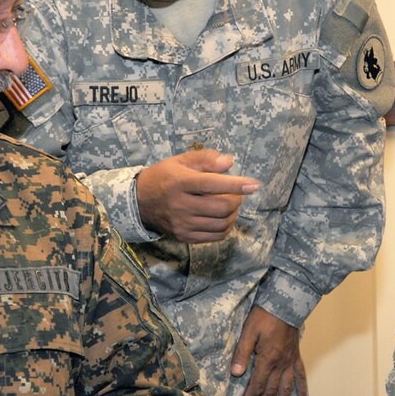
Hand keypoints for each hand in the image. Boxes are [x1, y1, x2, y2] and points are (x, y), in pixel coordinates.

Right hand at [135, 150, 261, 242]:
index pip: (213, 184)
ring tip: (230, 205)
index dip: (237, 185)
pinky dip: (225, 228)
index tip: (255, 185)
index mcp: (181, 183)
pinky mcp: (184, 237)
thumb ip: (206, 159)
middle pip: (222, 207)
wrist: (139, 201)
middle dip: (237, 199)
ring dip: (233, 214)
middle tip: (236, 193)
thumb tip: (229, 162)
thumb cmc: (165, 176)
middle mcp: (181, 205)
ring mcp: (182, 224)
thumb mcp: (182, 160)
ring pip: (221, 224)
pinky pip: (214, 236)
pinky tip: (223, 218)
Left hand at [231, 306, 307, 395]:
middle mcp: (280, 365)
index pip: (256, 386)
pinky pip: (300, 376)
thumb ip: (242, 353)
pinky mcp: (295, 356)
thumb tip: (236, 374)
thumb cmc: (264, 316)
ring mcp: (290, 362)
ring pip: (286, 389)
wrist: (286, 303)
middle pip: (270, 392)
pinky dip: (302, 389)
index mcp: (267, 360)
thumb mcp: (248, 332)